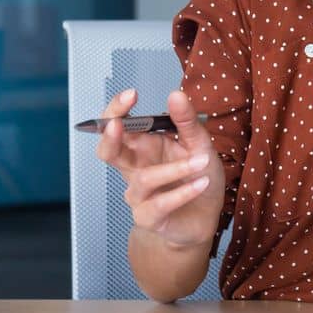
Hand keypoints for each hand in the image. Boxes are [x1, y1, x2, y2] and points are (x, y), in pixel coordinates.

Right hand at [95, 88, 224, 250]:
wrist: (205, 217)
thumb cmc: (198, 177)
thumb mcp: (199, 144)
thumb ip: (187, 121)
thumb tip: (175, 95)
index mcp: (143, 146)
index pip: (118, 125)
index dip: (116, 110)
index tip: (131, 95)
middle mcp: (135, 168)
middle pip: (108, 151)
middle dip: (109, 136)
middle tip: (119, 123)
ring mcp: (139, 194)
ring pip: (144, 179)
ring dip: (176, 168)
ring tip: (202, 161)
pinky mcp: (148, 217)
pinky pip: (160, 204)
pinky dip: (183, 193)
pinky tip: (201, 184)